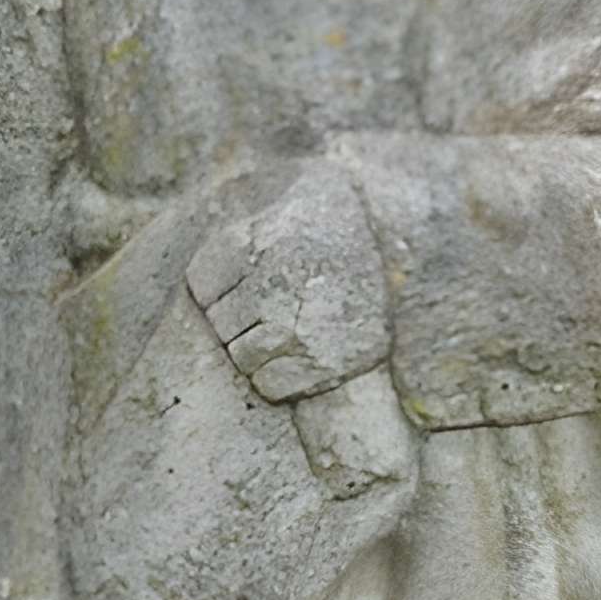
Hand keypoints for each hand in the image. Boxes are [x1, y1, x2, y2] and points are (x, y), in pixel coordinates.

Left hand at [187, 165, 389, 400]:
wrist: (407, 250)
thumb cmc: (331, 237)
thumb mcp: (284, 215)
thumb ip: (236, 240)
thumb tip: (193, 282)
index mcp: (254, 243)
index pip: (201, 285)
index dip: (221, 288)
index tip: (251, 279)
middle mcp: (269, 284)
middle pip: (219, 323)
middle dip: (241, 318)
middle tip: (281, 303)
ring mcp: (292, 327)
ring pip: (241, 355)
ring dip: (260, 348)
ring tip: (295, 327)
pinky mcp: (316, 363)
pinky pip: (269, 384)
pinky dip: (281, 376)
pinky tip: (306, 352)